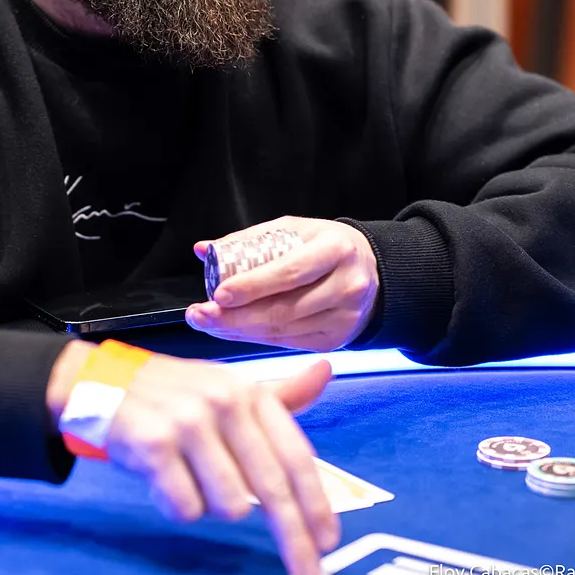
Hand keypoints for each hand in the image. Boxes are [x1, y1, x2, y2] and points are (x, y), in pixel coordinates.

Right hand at [46, 343, 339, 574]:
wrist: (97, 381)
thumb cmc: (172, 393)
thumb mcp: (227, 384)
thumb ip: (278, 392)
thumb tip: (324, 373)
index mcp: (249, 391)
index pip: (295, 456)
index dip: (317, 504)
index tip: (327, 541)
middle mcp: (224, 402)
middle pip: (272, 488)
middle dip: (293, 538)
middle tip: (306, 573)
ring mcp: (188, 423)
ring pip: (229, 505)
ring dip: (212, 505)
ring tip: (191, 478)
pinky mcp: (155, 445)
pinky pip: (185, 508)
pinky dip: (177, 506)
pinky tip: (164, 481)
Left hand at [187, 217, 379, 349]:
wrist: (372, 271)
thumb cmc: (324, 246)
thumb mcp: (294, 231)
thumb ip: (249, 241)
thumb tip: (204, 250)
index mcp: (335, 249)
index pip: (289, 272)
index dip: (252, 286)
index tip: (219, 293)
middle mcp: (346, 285)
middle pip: (284, 309)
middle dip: (236, 316)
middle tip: (202, 314)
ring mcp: (345, 317)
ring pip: (284, 330)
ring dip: (241, 330)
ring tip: (210, 322)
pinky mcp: (337, 339)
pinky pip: (289, 343)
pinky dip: (257, 338)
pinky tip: (235, 331)